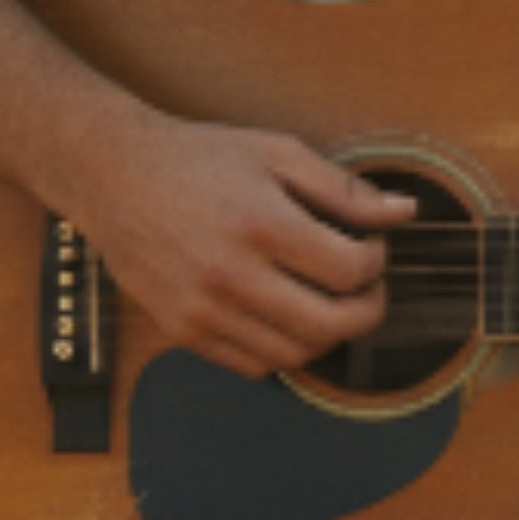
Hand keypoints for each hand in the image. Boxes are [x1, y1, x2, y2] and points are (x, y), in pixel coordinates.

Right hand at [72, 113, 413, 378]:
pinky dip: (283, 350)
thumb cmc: (201, 158)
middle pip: (331, 325)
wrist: (113, 175)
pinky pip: (251, 366)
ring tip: (329, 299)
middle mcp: (231, 276)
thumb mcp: (279, 153)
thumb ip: (345, 189)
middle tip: (368, 285)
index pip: (351, 271)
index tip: (371, 244)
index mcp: (262, 226)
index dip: (378, 260)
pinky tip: (287, 315)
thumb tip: (406, 211)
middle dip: (368, 308)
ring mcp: (202, 311)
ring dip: (328, 334)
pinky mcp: (181, 331)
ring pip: (294, 354)